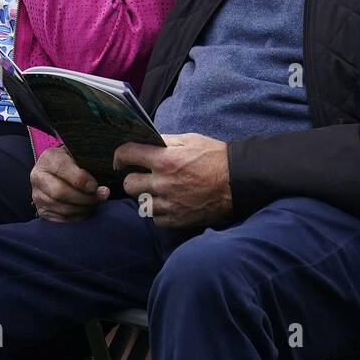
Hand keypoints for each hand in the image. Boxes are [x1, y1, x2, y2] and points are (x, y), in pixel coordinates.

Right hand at [31, 145, 108, 221]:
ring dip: (84, 208)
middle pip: (60, 192)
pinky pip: (62, 219)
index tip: (95, 185)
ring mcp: (38, 196)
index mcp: (48, 159)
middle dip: (85, 197)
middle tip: (102, 196)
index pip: (62, 169)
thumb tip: (100, 184)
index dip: (81, 179)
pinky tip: (87, 209)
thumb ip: (86, 164)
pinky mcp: (43, 211)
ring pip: (63, 208)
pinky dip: (78, 216)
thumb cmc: (72, 161)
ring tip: (97, 202)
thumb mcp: (77, 154)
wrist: (57, 170)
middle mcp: (38, 178)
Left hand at [116, 133, 231, 228]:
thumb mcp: (191, 140)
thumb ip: (166, 141)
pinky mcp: (177, 220)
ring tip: (158, 192)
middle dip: (134, 178)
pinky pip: (156, 219)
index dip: (120, 156)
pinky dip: (158, 213)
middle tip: (143, 177)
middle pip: (129, 184)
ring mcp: (169, 204)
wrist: (238, 181)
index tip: (121, 160)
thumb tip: (147, 142)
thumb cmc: (215, 157)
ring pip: (140, 204)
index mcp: (165, 160)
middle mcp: (163, 183)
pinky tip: (168, 204)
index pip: (128, 154)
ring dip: (146, 197)